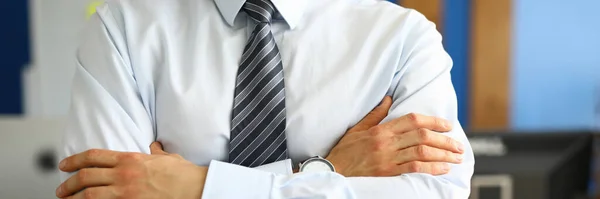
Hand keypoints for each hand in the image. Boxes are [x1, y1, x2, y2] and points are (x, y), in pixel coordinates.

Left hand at [56, 143, 206, 198]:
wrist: (195, 188)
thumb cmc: (184, 174)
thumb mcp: (168, 158)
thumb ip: (156, 152)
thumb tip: (153, 147)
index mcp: (131, 159)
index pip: (93, 156)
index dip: (74, 160)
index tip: (64, 165)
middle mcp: (124, 175)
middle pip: (86, 176)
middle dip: (68, 183)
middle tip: (61, 189)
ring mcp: (125, 193)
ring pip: (88, 195)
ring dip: (73, 198)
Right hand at [326, 96, 463, 176]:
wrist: (332, 171)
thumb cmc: (344, 151)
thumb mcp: (357, 129)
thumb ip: (376, 115)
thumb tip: (389, 98)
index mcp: (380, 129)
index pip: (413, 120)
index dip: (433, 121)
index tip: (448, 126)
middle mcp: (386, 142)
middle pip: (422, 136)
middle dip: (445, 140)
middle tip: (458, 145)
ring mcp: (387, 158)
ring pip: (422, 152)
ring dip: (443, 154)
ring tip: (456, 157)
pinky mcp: (387, 173)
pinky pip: (414, 169)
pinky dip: (432, 168)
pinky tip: (443, 168)